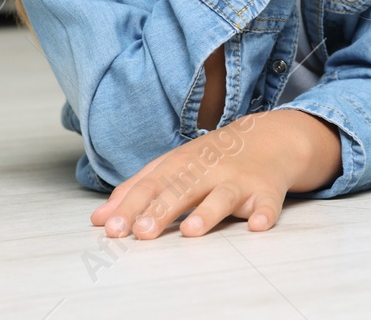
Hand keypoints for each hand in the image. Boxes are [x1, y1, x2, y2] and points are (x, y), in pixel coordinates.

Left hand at [89, 109, 339, 237]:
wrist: (271, 139)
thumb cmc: (212, 159)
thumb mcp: (172, 166)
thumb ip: (136, 191)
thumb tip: (98, 220)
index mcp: (182, 164)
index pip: (151, 184)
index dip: (131, 206)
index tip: (112, 228)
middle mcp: (209, 170)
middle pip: (183, 190)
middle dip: (162, 210)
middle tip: (142, 232)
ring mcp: (239, 181)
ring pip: (222, 197)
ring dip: (208, 213)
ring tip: (192, 231)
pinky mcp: (267, 192)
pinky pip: (267, 204)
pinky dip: (264, 213)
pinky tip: (257, 224)